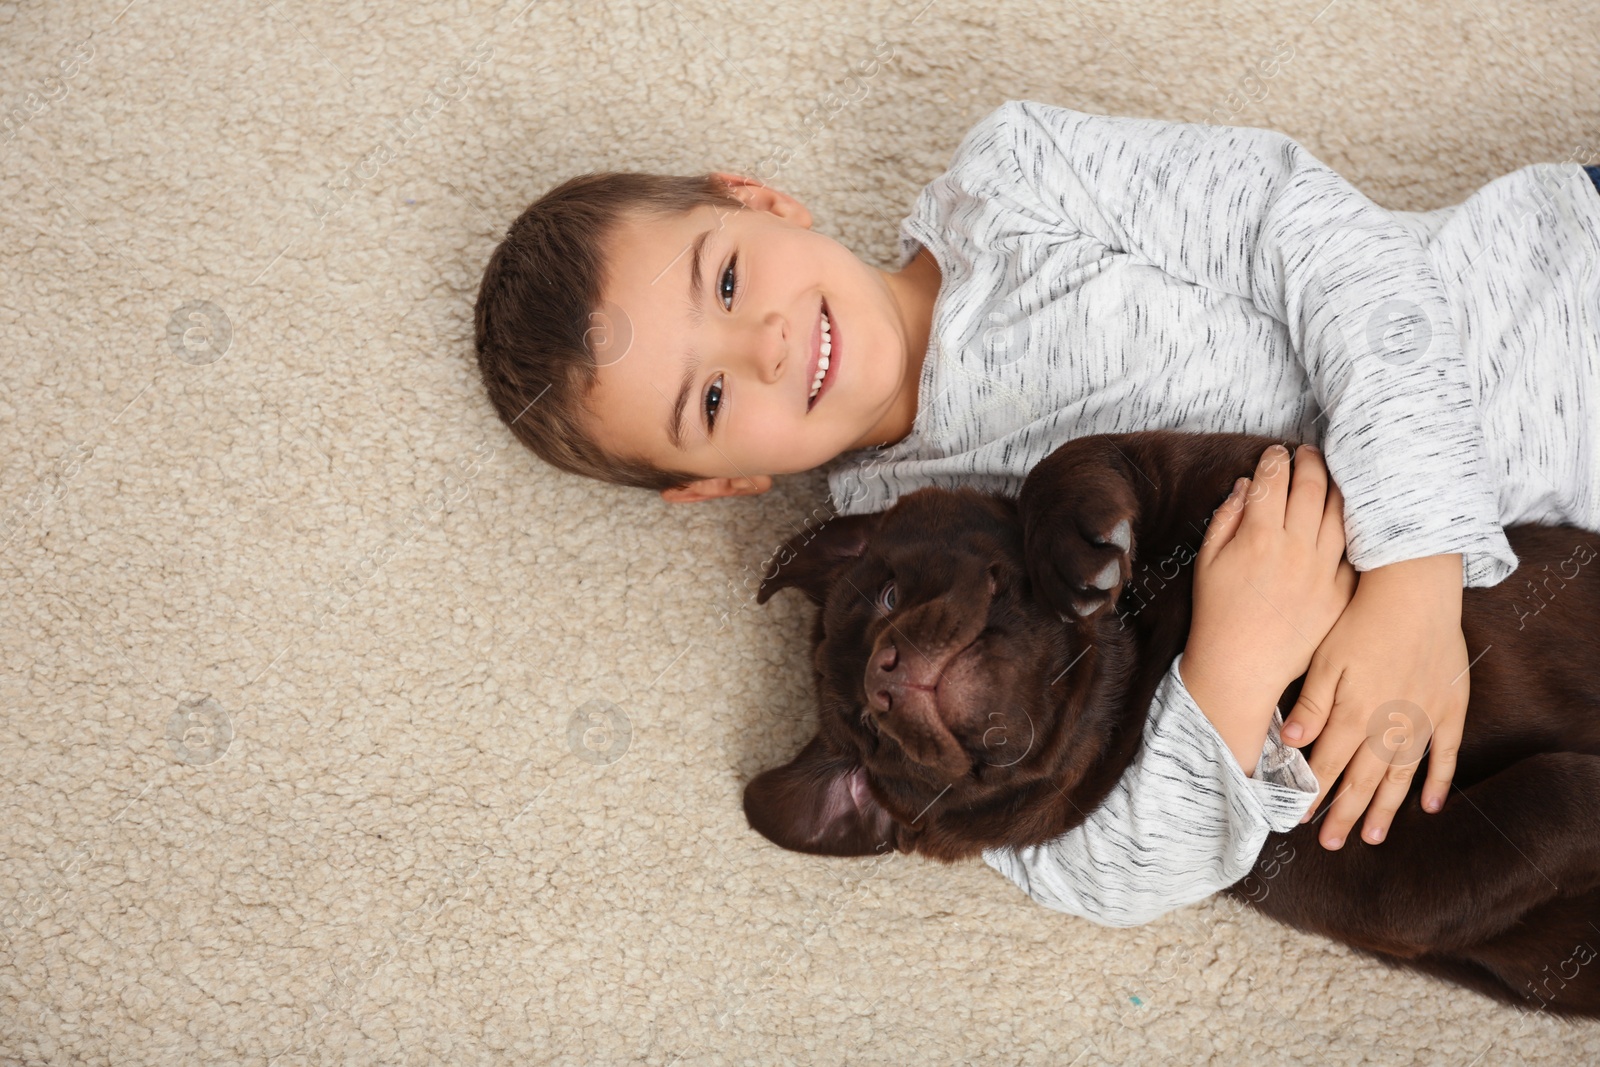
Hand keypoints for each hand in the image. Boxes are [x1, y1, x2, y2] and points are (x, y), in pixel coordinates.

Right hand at [1181, 444, 1356, 772]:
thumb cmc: (1217, 615)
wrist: (1241, 668)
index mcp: (1258, 537)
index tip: (1275, 453)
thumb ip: (1225, 519)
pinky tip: (1343, 518)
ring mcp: (1323, 570)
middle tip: (1307, 454)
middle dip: (1309, 462)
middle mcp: (1295, 548)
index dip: (1274, 460)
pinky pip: (1351, 549)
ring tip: (1329, 477)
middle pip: (1311, 487)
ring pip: (1339, 513)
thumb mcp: (1207, 562)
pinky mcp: (1340, 592)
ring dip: (1335, 487)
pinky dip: (1347, 527)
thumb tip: (1244, 487)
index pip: (1271, 481)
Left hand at [1283, 553, 1466, 850]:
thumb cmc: (1362, 619)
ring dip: (1384, 807)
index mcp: (1353, 713)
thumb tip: (1291, 743)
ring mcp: (1423, 719)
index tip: (1297, 818)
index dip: (1312, 794)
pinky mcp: (1450, 707)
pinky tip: (1430, 806)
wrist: (1415, 591)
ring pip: (1400, 776)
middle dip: (1343, 814)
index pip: (1326, 765)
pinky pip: (1445, 754)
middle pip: (1361, 779)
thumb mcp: (1326, 658)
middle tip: (1330, 844)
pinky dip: (1438, 781)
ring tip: (1372, 836)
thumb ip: (1311, 704)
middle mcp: (1388, 724)